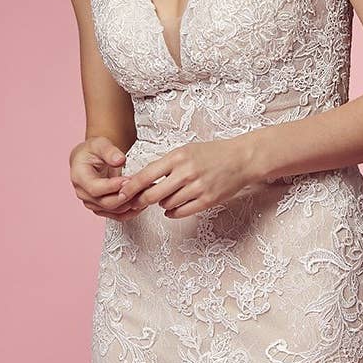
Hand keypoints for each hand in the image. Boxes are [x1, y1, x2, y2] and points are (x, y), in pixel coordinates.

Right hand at [69, 137, 145, 219]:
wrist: (89, 159)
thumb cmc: (92, 151)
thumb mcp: (100, 144)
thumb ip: (109, 151)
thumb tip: (119, 160)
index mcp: (79, 178)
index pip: (95, 189)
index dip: (112, 187)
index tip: (127, 181)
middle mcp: (83, 193)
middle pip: (105, 203)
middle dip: (125, 196)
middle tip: (140, 188)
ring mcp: (92, 203)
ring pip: (113, 211)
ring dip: (130, 204)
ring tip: (144, 193)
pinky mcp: (101, 209)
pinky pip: (117, 215)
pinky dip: (131, 211)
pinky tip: (142, 203)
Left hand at [117, 137, 263, 219]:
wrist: (241, 159)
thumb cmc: (212, 153)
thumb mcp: (186, 150)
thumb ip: (165, 164)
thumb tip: (143, 180)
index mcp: (177, 157)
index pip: (146, 175)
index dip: (130, 187)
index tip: (121, 193)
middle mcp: (186, 172)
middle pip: (152, 194)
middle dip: (141, 201)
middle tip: (137, 203)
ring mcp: (197, 188)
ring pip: (166, 204)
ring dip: (162, 204)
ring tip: (168, 196)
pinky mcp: (207, 200)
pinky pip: (180, 212)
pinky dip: (172, 212)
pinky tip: (173, 208)